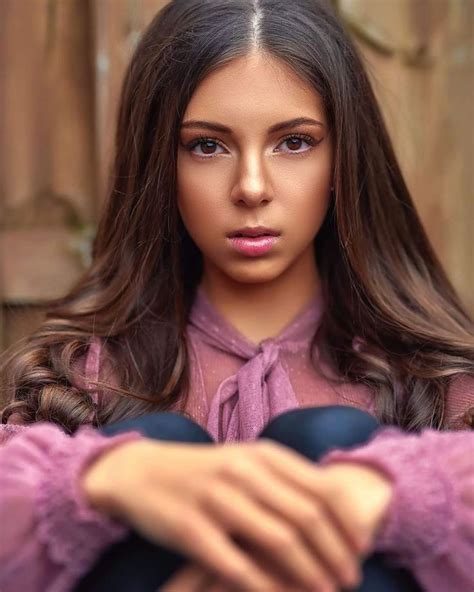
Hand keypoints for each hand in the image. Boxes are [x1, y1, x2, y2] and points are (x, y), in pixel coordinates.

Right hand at [81, 438, 373, 590]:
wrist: (142, 472)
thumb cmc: (206, 471)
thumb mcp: (246, 461)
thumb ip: (285, 478)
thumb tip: (336, 506)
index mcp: (261, 454)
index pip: (321, 488)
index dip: (347, 521)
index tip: (363, 548)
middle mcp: (242, 471)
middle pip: (306, 516)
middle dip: (336, 552)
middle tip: (352, 578)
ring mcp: (215, 499)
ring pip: (278, 540)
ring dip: (310, 572)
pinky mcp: (190, 529)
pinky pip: (237, 565)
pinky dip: (266, 585)